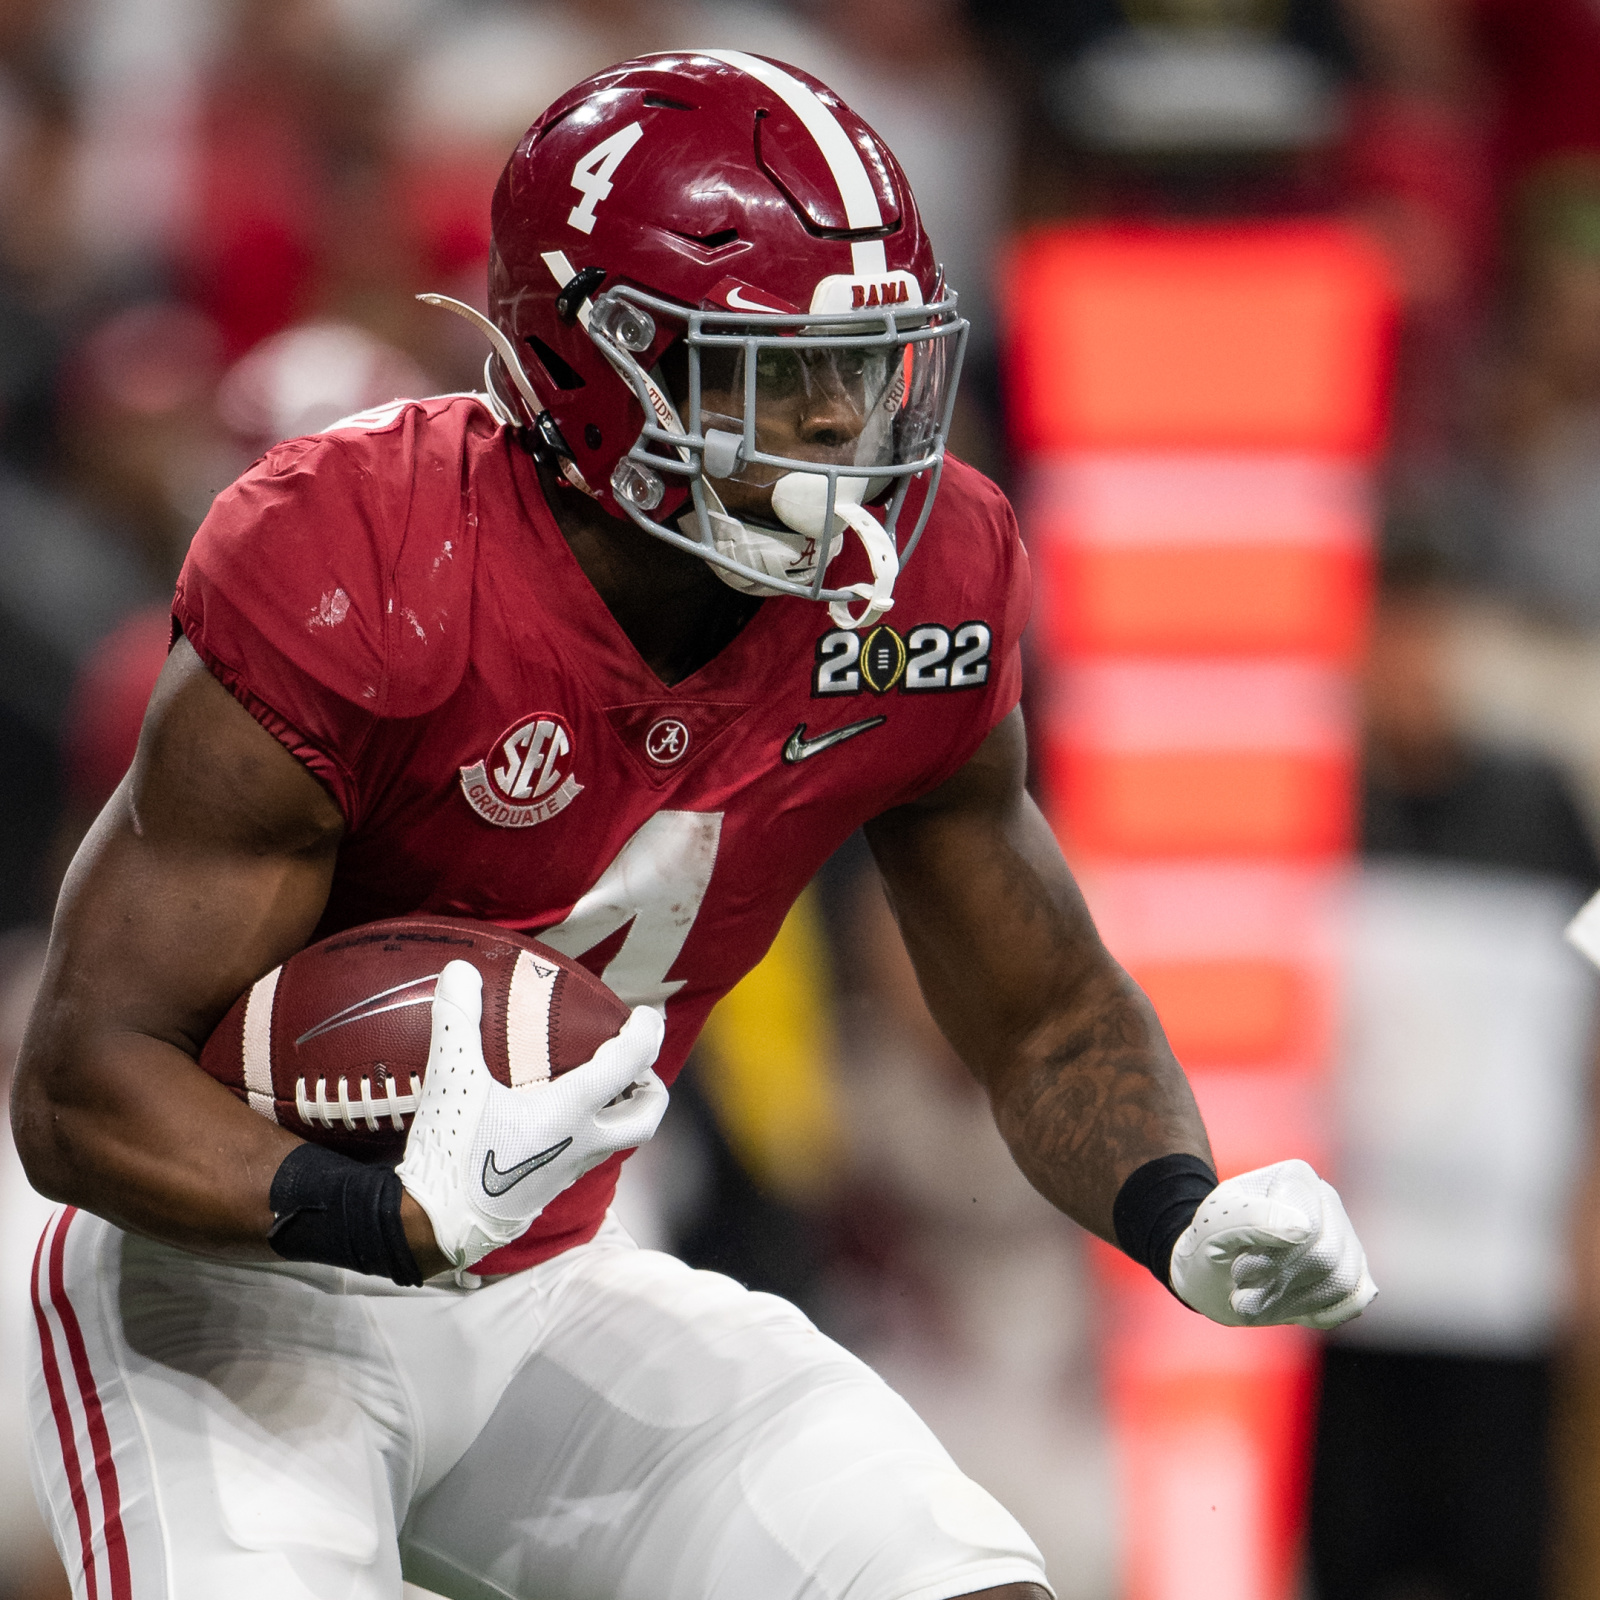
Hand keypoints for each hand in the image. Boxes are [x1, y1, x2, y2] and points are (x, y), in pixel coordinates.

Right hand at [395, 960, 666, 1270]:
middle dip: (651, 1086)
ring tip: (603, 1083)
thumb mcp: (453, 1081)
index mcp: (571, 1113)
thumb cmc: (453, 1153)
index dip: (645, 1035)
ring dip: (622, 1109)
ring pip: (619, 1140)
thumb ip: (458, 1022)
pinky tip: (559, 1115)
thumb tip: (459, 969)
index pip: (628, 1065)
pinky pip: (587, 1153)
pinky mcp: (549, 1187)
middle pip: (645, 1118)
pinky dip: (589, 1128)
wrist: (435, 1226)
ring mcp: (569, 1171)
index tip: (648, 1016)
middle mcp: (582, 1144)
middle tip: (638, 1062)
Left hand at [1169, 1158, 1376, 1328]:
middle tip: (1243, 1286)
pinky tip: (1284, 1304)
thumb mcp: (1214, 1227)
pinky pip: (1352, 1302)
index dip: (1271, 1257)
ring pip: (1341, 1281)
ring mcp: (1345, 1236)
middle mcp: (1327, 1201)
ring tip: (1255, 1299)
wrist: (1213, 1272)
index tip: (1239, 1266)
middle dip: (1279, 1282)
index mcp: (1297, 1177)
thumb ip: (1252, 1219)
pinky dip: (1314, 1312)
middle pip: (1326, 1256)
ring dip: (1291, 1301)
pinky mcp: (1354, 1272)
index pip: (1306, 1227)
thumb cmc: (1212, 1241)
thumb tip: (1304, 1227)